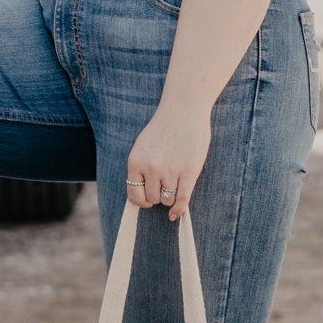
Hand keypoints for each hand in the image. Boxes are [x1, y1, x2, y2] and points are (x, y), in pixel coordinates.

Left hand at [126, 102, 211, 220]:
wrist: (184, 109)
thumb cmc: (164, 127)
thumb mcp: (143, 146)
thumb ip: (140, 167)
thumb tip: (140, 195)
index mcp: (136, 161)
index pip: (134, 195)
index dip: (141, 201)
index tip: (147, 200)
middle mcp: (151, 168)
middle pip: (152, 199)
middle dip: (158, 197)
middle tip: (164, 188)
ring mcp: (171, 170)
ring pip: (167, 200)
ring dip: (170, 198)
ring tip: (174, 187)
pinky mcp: (189, 171)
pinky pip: (182, 199)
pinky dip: (179, 210)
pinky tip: (177, 214)